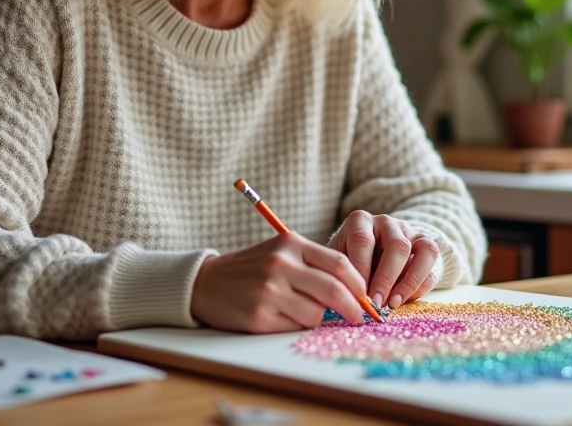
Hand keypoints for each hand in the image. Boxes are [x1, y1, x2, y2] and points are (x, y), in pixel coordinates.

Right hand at [189, 232, 368, 332]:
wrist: (206, 282)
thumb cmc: (252, 268)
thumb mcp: (281, 252)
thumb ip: (314, 265)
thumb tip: (354, 291)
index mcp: (291, 244)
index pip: (339, 264)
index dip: (359, 284)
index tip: (365, 297)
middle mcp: (281, 265)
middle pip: (334, 290)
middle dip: (353, 308)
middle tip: (359, 316)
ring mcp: (269, 291)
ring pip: (316, 313)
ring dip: (318, 317)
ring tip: (300, 310)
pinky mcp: (259, 315)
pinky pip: (295, 326)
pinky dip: (296, 325)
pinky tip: (281, 316)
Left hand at [328, 211, 439, 309]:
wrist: (367, 251)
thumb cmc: (347, 259)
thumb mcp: (337, 260)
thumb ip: (342, 274)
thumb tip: (347, 300)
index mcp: (361, 221)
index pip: (363, 240)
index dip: (362, 269)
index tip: (358, 295)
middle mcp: (387, 222)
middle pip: (397, 246)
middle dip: (387, 279)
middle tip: (377, 304)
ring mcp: (410, 232)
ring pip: (424, 251)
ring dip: (410, 282)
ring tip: (394, 304)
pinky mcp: (426, 246)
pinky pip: (432, 265)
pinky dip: (420, 286)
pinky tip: (404, 301)